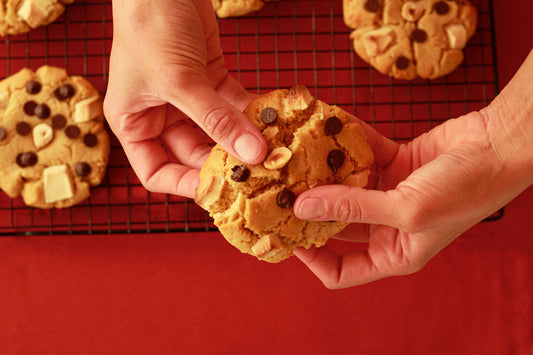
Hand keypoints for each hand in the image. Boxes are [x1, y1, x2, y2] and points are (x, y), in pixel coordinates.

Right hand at [104, 0, 265, 198]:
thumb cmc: (149, 25)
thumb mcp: (180, 80)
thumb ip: (216, 120)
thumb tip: (252, 154)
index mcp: (133, 123)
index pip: (156, 172)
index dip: (185, 185)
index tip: (218, 192)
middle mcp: (158, 116)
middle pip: (194, 154)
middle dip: (223, 163)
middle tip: (256, 175)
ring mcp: (186, 99)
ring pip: (217, 132)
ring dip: (243, 140)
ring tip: (272, 152)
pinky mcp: (209, 80)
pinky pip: (231, 106)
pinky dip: (250, 113)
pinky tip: (273, 121)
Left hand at [293, 50, 532, 288]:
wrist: (500, 145)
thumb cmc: (467, 189)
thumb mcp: (407, 208)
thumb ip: (354, 208)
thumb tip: (304, 208)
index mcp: (394, 253)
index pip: (341, 270)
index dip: (312, 259)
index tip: (287, 237)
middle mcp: (388, 226)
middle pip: (336, 224)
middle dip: (311, 208)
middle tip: (281, 189)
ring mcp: (389, 193)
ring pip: (344, 186)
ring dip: (324, 171)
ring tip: (296, 155)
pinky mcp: (393, 163)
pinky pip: (362, 154)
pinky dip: (347, 141)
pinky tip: (328, 126)